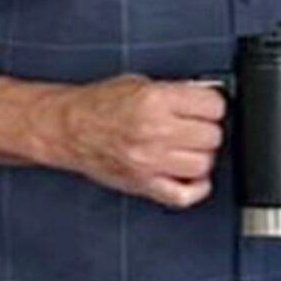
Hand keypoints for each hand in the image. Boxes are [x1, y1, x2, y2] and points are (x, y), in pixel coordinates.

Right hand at [47, 75, 225, 208]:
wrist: (67, 128)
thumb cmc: (99, 106)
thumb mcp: (139, 84)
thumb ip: (175, 93)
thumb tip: (205, 98)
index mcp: (154, 100)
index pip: (213, 106)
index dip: (212, 105)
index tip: (206, 107)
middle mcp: (154, 131)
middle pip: (212, 136)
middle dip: (206, 130)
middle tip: (193, 127)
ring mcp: (150, 161)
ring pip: (204, 165)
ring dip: (200, 157)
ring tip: (186, 148)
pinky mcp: (144, 184)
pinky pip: (185, 195)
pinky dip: (195, 188)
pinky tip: (189, 175)